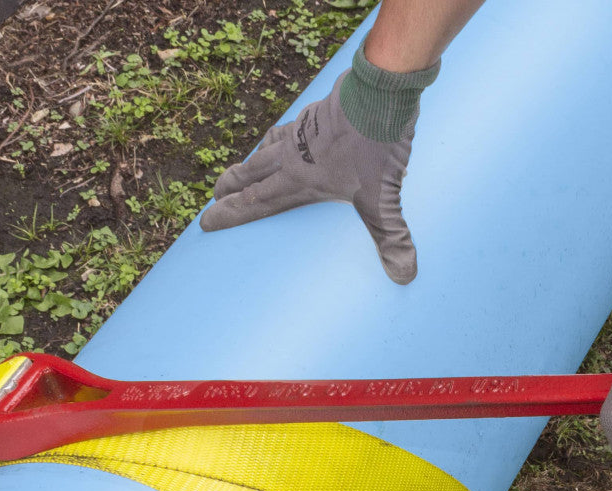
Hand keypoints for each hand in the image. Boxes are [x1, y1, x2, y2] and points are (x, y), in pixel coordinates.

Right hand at [199, 72, 418, 283]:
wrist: (380, 93)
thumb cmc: (377, 147)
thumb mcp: (384, 199)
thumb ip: (391, 236)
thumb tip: (404, 275)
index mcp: (300, 180)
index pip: (256, 202)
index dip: (231, 214)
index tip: (206, 221)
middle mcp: (293, 156)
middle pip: (251, 173)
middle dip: (230, 188)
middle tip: (214, 196)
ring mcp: (302, 132)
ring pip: (266, 149)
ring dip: (251, 162)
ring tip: (243, 168)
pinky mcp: (316, 113)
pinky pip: (287, 128)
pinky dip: (278, 137)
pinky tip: (286, 135)